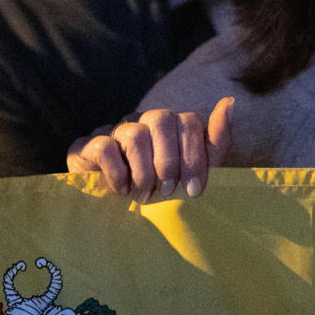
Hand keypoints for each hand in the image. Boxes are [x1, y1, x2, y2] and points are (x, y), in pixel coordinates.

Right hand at [67, 98, 233, 202]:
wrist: (114, 214)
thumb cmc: (160, 192)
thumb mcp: (193, 173)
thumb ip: (214, 142)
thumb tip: (229, 101)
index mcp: (169, 126)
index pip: (189, 121)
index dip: (195, 156)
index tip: (194, 191)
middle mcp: (141, 122)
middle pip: (162, 118)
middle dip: (170, 161)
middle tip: (167, 191)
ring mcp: (113, 131)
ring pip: (134, 133)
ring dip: (143, 172)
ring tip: (143, 195)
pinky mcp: (86, 146)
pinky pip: (105, 147)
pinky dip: (118, 174)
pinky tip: (122, 191)